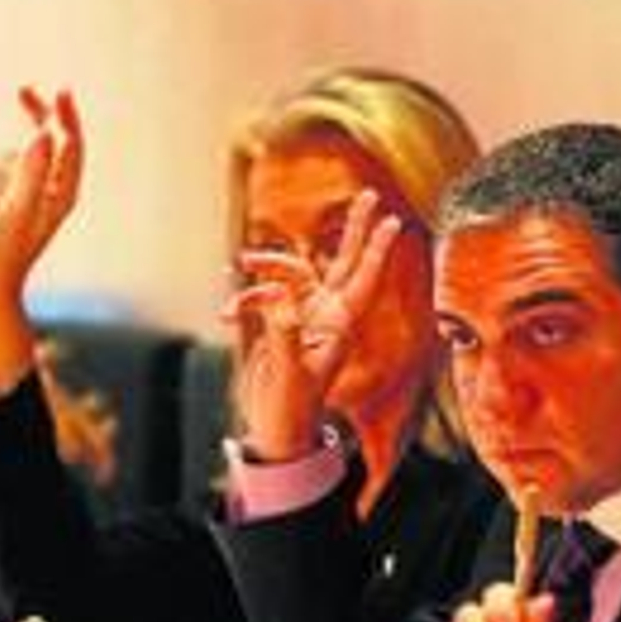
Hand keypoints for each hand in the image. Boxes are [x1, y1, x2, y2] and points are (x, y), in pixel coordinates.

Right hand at [0, 90, 82, 391]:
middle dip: (43, 114)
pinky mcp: (5, 200)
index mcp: (59, 196)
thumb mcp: (13, 213)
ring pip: (30, 153)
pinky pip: (9, 167)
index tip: (57, 91)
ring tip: (19, 100)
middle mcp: (48, 193)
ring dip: (26, 127)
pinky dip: (7, 155)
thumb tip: (46, 136)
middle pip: (55, 145)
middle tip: (25, 89)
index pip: (72, 147)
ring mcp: (26, 195)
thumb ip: (29, 175)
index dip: (66, 118)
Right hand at [222, 188, 400, 458]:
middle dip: (356, 228)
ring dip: (265, 269)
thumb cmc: (292, 406)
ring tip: (240, 266)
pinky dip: (243, 299)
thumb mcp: (289, 371)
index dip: (377, 249)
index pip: (364, 279)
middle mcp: (327, 313)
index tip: (393, 221)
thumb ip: (284, 333)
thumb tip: (280, 300)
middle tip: (370, 194)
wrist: (276, 426)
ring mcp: (305, 315)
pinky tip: (227, 316)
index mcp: (339, 324)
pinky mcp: (281, 321)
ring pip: (291, 272)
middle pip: (345, 260)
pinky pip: (263, 294)